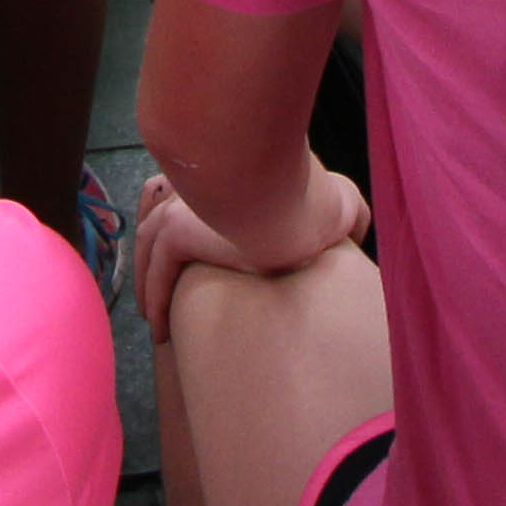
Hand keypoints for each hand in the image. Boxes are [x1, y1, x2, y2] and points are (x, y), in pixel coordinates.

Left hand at [130, 164, 370, 346]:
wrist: (304, 207)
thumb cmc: (324, 203)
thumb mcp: (345, 205)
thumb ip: (347, 216)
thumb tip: (356, 231)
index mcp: (232, 180)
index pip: (198, 197)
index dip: (190, 226)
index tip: (192, 255)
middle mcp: (203, 188)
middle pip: (162, 221)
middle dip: (157, 255)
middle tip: (158, 291)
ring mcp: (186, 207)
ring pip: (152, 247)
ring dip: (149, 283)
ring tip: (155, 317)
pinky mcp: (179, 232)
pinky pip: (158, 271)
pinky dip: (155, 297)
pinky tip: (158, 324)